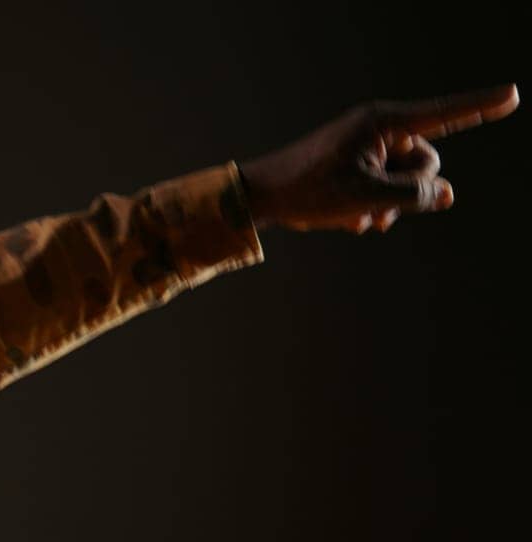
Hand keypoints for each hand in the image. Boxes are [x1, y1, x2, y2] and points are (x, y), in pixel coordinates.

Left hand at [238, 84, 518, 233]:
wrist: (261, 197)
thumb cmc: (310, 192)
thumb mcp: (368, 198)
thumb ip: (415, 196)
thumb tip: (447, 195)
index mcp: (383, 123)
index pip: (443, 114)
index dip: (481, 107)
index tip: (514, 95)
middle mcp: (379, 130)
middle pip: (426, 162)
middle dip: (408, 191)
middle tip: (371, 204)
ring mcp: (368, 148)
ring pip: (406, 181)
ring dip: (389, 205)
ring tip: (357, 217)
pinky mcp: (357, 165)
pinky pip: (385, 188)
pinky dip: (372, 206)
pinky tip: (347, 219)